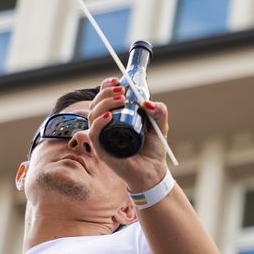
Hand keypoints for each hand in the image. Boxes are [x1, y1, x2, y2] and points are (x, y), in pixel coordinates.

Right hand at [89, 77, 170, 192]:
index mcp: (116, 117)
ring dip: (105, 103)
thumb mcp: (160, 126)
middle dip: (106, 92)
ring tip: (121, 99)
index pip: (105, 98)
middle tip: (122, 90)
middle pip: (97, 103)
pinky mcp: (102, 149)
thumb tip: (147, 102)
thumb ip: (159, 112)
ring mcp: (102, 137)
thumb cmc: (152, 149)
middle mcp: (106, 126)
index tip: (117, 80)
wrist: (153, 172)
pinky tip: (109, 116)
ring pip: (93, 114)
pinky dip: (100, 122)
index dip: (106, 87)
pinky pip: (94, 133)